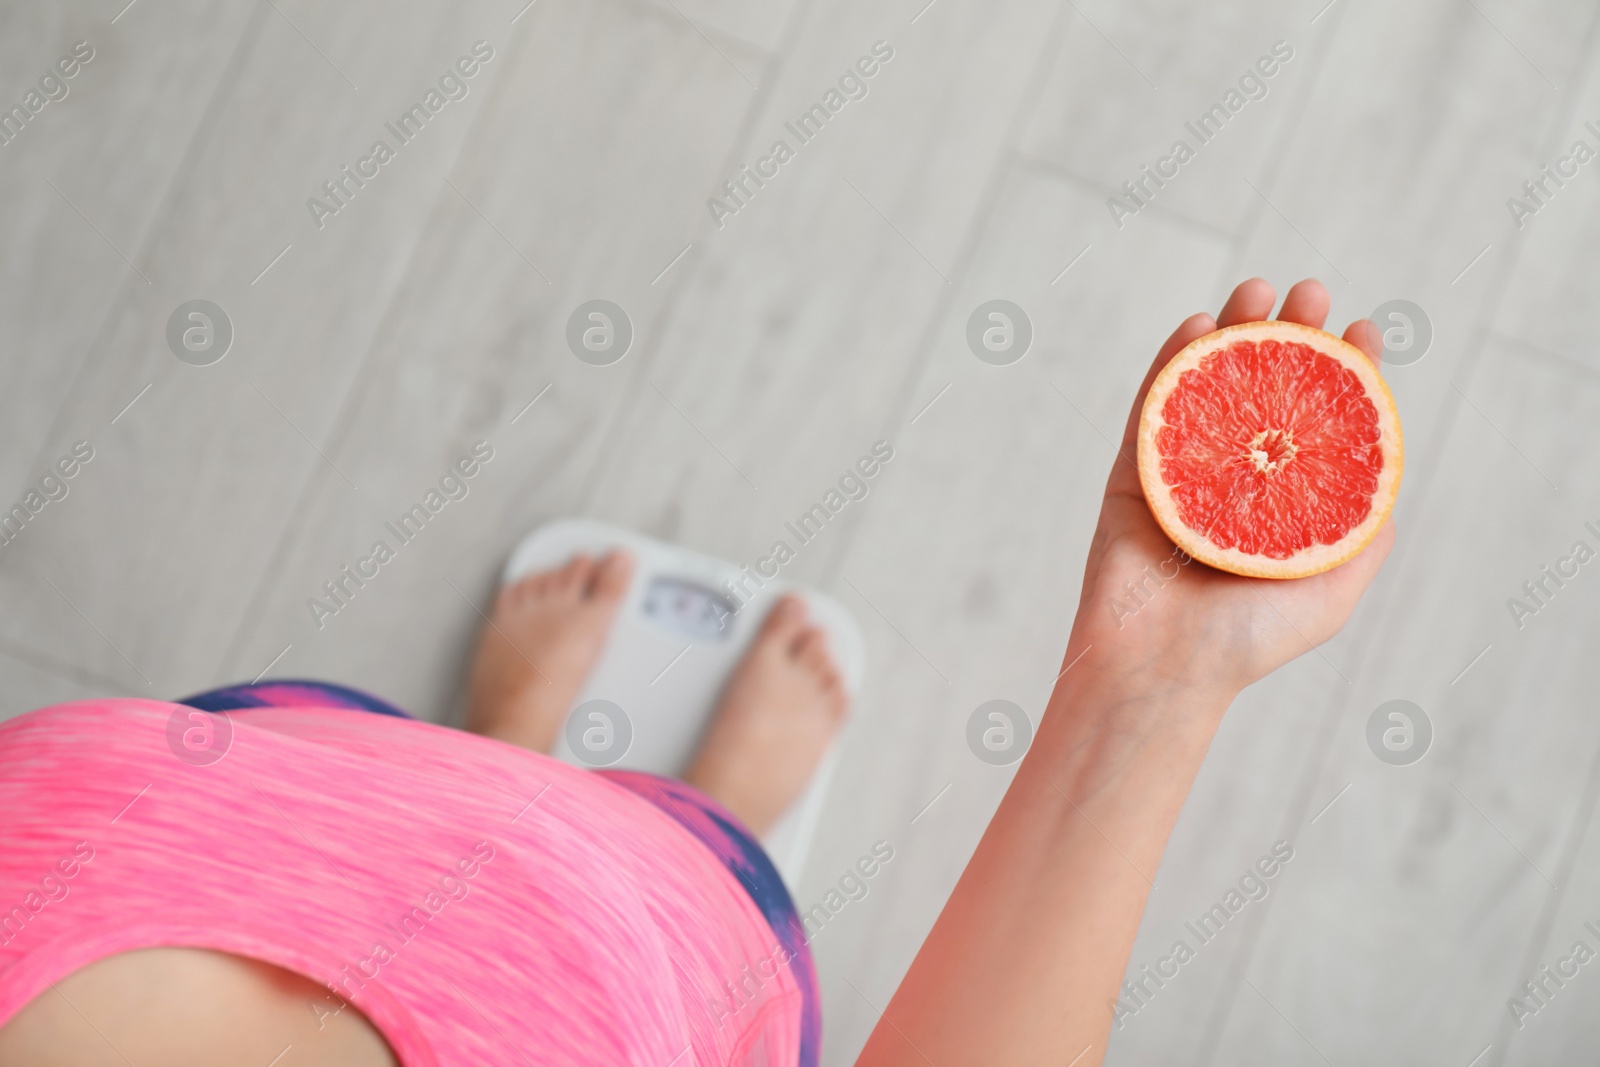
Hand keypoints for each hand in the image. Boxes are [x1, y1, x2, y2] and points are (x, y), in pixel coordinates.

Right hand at [1070, 277, 1394, 701]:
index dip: (1345, 374)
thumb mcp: (1335, 587)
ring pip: (1210, 383)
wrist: (1160, 664)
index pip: (1320, 423)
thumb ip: (1364, 529)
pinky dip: (1173, 358)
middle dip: (1292, 335)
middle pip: (1266, 388)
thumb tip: (1389, 459)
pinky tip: (1198, 322)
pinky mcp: (1135, 468)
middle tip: (1312, 292)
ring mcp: (1183, 469)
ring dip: (1234, 329)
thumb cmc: (1249, 639)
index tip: (1365, 332)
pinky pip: (1153, 403)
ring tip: (1261, 286)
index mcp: (1285, 503)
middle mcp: (1237, 479)